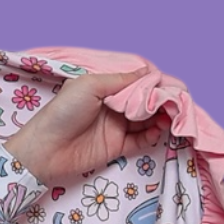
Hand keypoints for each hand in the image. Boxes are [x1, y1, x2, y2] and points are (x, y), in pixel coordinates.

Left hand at [3, 65, 167, 188]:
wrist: (44, 151)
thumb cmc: (62, 113)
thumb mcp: (90, 86)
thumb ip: (121, 80)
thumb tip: (149, 73)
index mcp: (106, 88)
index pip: (138, 83)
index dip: (156, 83)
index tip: (174, 84)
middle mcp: (113, 106)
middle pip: (146, 102)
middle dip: (163, 100)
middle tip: (178, 101)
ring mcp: (116, 127)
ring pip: (147, 120)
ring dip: (162, 117)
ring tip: (174, 114)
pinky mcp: (117, 147)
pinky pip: (141, 140)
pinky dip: (153, 134)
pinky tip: (160, 129)